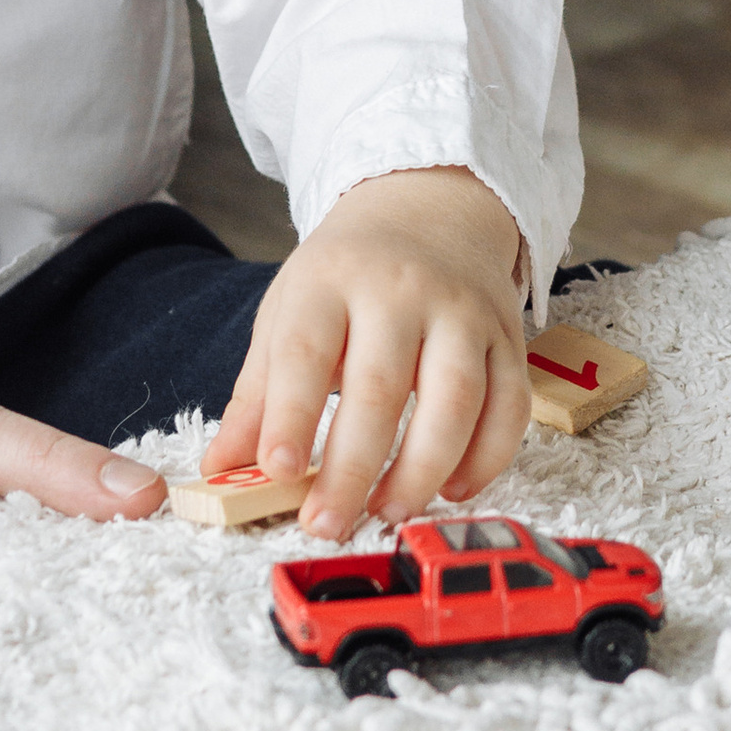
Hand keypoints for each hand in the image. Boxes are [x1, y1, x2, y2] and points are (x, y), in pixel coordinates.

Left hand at [203, 166, 529, 537]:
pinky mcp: (507, 336)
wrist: (427, 206)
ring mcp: (462, 311)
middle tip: (326, 524)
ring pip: (456, 400)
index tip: (277, 472)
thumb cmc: (347, 274)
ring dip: (422, 470)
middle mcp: (400, 289)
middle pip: (380, 387)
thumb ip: (258, 393)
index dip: (291, 415)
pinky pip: (509, 406)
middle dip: (352, 468)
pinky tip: (451, 490)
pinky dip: (486, 459)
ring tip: (387, 512)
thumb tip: (220, 469)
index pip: (306, 351)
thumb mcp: (289, 311)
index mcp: (330, 279)